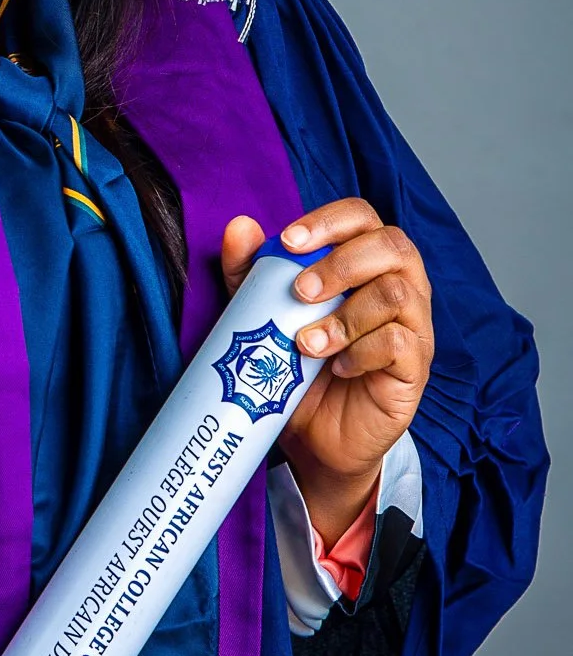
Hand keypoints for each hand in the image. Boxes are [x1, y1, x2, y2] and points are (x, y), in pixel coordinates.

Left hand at [222, 200, 433, 546]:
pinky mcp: (415, 369)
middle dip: (341, 263)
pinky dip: (361, 351)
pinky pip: (401, 343)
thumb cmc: (295, 367)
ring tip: (305, 343)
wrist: (312, 438)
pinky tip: (335, 368)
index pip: (362, 217)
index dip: (329, 221)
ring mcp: (414, 327)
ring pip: (397, 294)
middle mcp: (400, 286)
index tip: (288, 241)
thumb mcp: (263, 317)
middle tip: (300, 293)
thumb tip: (240, 227)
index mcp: (366, 262)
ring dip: (345, 316)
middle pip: (393, 246)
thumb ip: (251, 273)